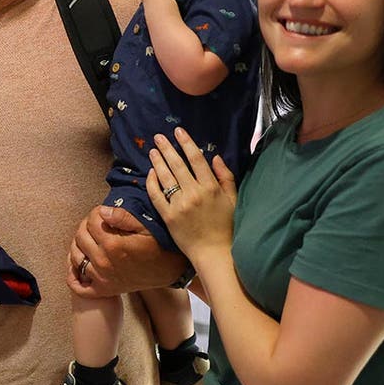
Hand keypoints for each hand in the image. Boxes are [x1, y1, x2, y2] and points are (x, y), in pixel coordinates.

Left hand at [68, 204, 187, 297]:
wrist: (171, 271)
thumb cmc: (160, 246)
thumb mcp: (146, 226)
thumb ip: (122, 216)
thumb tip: (102, 211)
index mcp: (113, 244)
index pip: (91, 221)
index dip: (96, 213)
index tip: (103, 211)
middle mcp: (103, 262)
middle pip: (80, 237)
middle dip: (86, 225)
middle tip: (96, 223)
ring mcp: (102, 278)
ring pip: (75, 257)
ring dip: (78, 245)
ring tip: (89, 238)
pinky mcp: (104, 290)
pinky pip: (78, 285)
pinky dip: (74, 275)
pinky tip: (78, 264)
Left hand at [147, 127, 236, 260]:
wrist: (215, 252)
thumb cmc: (226, 226)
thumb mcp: (233, 199)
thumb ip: (225, 177)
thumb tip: (215, 156)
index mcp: (211, 187)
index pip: (196, 159)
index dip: (186, 143)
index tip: (178, 132)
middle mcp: (194, 193)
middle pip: (177, 164)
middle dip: (167, 148)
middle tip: (158, 137)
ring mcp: (179, 205)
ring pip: (165, 177)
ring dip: (157, 161)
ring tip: (152, 150)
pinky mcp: (168, 216)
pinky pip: (157, 195)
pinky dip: (152, 182)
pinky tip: (151, 172)